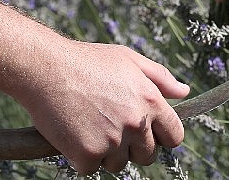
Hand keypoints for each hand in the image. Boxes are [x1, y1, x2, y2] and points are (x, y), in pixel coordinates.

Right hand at [14, 39, 189, 174]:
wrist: (45, 68)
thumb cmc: (87, 61)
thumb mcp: (129, 59)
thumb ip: (161, 78)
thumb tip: (184, 92)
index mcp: (150, 101)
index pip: (174, 136)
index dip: (163, 137)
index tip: (150, 134)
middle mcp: (136, 123)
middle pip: (147, 155)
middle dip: (134, 147)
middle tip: (112, 128)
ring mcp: (112, 141)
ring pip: (119, 163)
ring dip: (107, 152)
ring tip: (91, 126)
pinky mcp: (87, 154)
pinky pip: (92, 168)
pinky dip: (82, 157)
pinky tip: (74, 133)